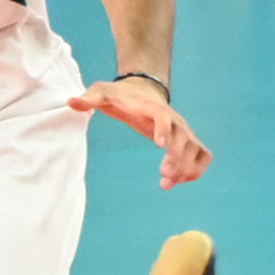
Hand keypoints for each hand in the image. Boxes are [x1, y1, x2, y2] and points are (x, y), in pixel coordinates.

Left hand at [69, 75, 210, 188]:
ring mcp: (184, 130)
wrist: (143, 90)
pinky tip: (178, 181)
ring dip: (187, 168)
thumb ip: (90, 98)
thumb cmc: (121, 94)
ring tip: (167, 183)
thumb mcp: (103, 92)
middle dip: (177, 159)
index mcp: (154, 108)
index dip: (164, 130)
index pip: (164, 117)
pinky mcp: (187, 139)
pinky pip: (203, 155)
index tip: (160, 146)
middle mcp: (175, 119)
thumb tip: (71, 102)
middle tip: (163, 176)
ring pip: (196, 149)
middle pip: (185, 139)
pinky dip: (196, 170)